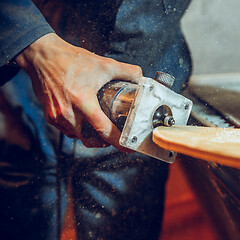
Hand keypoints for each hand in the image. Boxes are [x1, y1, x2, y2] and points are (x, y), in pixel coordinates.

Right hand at [15, 33, 142, 150]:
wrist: (42, 57)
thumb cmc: (71, 60)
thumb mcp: (104, 64)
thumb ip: (127, 71)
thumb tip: (141, 78)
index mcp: (84, 101)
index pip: (104, 130)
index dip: (118, 142)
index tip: (128, 148)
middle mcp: (69, 113)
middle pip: (91, 139)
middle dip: (105, 141)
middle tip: (115, 137)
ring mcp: (58, 117)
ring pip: (79, 137)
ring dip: (91, 136)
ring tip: (101, 129)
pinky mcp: (50, 117)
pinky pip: (68, 131)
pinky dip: (78, 130)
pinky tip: (85, 122)